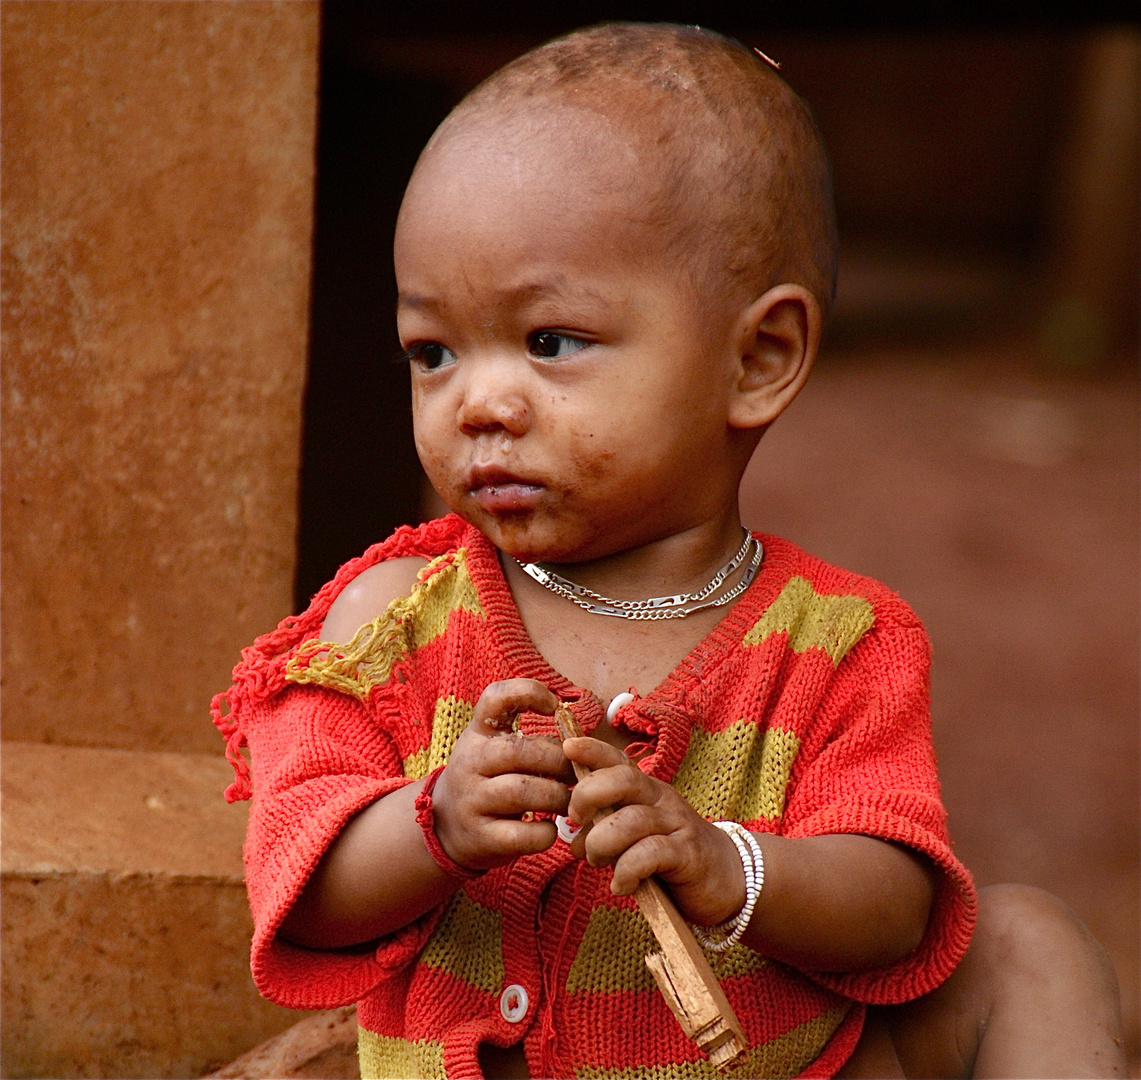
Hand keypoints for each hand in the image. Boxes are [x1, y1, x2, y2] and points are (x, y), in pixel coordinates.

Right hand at [431, 679, 571, 871]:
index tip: (554, 706)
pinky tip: (550, 829)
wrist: (446, 826)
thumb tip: (579, 739)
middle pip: (520, 751)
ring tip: (569, 802)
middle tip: (578, 772)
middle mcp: (470, 762)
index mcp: (478, 733)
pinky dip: (544, 834)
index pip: (495, 697)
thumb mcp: (493, 747)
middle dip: (560, 761)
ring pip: (521, 791)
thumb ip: (528, 737)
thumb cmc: (486, 779)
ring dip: (557, 797)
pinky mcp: (480, 837)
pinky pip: (520, 835)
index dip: (529, 693)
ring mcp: (472, 800)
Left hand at [564, 737, 745, 926]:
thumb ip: (606, 830)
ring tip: (596, 861)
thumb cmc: (672, 856)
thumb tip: (571, 839)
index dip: (593, 750)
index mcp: (646, 790)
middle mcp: (661, 800)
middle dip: (589, 795)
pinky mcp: (689, 854)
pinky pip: (651, 854)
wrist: (728, 878)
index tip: (568, 747)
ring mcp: (677, 825)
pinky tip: (621, 885)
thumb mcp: (636, 837)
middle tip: (575, 820)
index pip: (618, 761)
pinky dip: (627, 870)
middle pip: (623, 780)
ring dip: (602, 842)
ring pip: (631, 820)